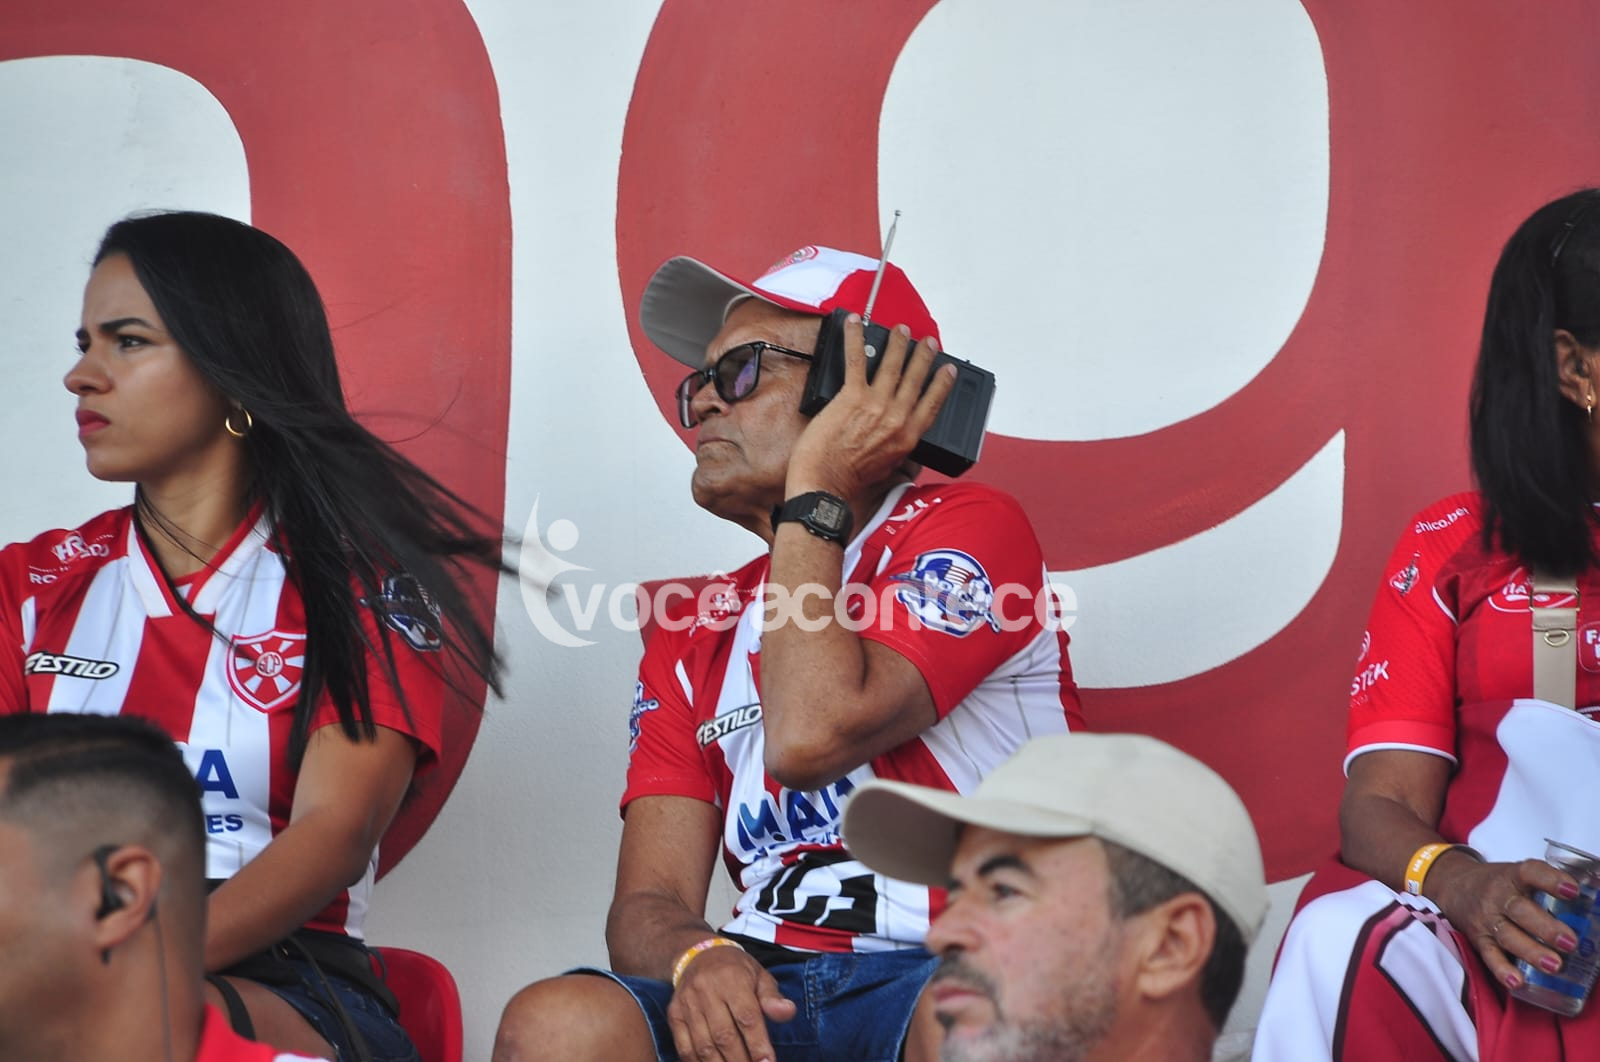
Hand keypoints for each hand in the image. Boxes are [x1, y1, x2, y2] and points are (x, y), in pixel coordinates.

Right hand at [666, 944, 796, 1061]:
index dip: (758, 1044)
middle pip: (724, 1036)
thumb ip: (773, 997)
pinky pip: (683, 1046)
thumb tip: (788, 1012)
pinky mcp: (674, 1014)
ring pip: (704, 1045)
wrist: (697, 955)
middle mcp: (707, 991)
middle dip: (741, 1061)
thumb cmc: (736, 969)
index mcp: (732, 979)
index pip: (747, 1017)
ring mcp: (687, 1004)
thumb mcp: (759, 975)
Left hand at [785, 315, 956, 504]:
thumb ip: (900, 456)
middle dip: (923, 356)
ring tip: (901, 330)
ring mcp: (875, 405)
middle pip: (915, 379)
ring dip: (898, 344)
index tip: (948, 369)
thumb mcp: (888, 471)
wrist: (826, 485)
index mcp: (908, 437)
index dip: (942, 383)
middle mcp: (896, 418)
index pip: (933, 403)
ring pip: (892, 365)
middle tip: (927, 342)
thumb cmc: (850, 482)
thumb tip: (906, 456)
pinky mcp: (851, 397)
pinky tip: (855, 323)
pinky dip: (855, 338)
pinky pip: (856, 360)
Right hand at [1429, 855, 1583, 989]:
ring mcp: (1486, 919)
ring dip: (1531, 951)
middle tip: (1570, 942)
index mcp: (1511, 876)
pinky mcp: (1477, 939)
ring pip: (1507, 936)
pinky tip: (1518, 982)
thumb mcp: (1518, 874)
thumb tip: (1592, 896)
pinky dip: (1502, 970)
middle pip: (1519, 910)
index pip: (1530, 873)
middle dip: (1545, 927)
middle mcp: (1496, 896)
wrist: (1453, 885)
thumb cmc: (1498, 883)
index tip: (1573, 890)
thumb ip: (1547, 885)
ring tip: (1555, 965)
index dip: (1551, 880)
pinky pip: (1489, 956)